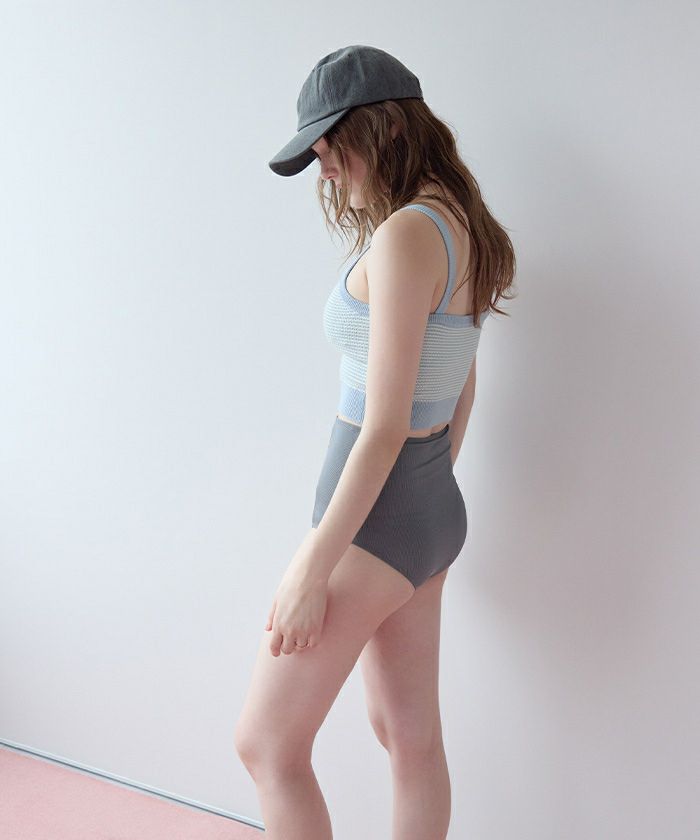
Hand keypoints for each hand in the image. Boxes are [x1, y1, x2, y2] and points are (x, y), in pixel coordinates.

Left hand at [264, 530, 328, 656]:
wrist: (307, 578)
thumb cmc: (291, 586)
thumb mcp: (276, 601)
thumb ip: (272, 617)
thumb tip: (268, 628)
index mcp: (278, 624)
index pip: (274, 647)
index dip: (276, 651)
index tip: (278, 651)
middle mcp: (290, 630)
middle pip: (288, 649)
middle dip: (289, 646)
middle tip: (292, 639)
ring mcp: (303, 630)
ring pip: (301, 647)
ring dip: (301, 642)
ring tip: (303, 632)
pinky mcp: (316, 627)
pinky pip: (313, 643)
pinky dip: (312, 641)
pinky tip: (311, 632)